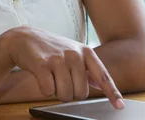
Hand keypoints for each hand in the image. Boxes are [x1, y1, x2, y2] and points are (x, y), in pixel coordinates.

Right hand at [3, 27, 124, 108]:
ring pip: (65, 95)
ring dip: (57, 93)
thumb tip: (100, 84)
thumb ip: (87, 69)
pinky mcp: (42, 65)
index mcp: (86, 52)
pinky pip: (48, 92)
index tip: (120, 105)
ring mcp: (59, 59)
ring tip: (52, 77)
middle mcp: (75, 54)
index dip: (112, 92)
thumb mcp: (73, 52)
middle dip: (71, 93)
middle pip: (81, 93)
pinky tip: (42, 76)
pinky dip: (45, 90)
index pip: (102, 76)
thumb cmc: (52, 49)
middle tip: (62, 81)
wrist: (25, 38)